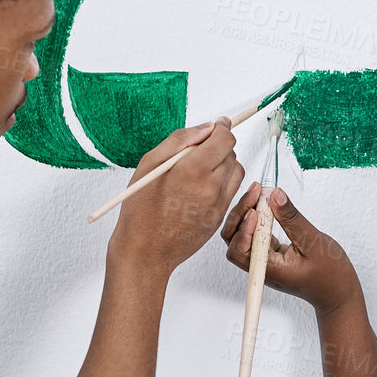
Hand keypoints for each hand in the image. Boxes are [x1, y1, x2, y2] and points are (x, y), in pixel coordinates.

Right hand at [110, 119, 244, 276]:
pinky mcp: (220, 217)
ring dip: (224, 163)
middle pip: (232, 154)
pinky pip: (231, 191)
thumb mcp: (150, 164)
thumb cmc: (141, 209)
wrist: (145, 251)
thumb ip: (180, 140)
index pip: (224, 139)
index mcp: (192, 170)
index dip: (222, 128)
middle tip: (199, 149)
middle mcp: (211, 187)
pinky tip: (200, 186)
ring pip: (236, 172)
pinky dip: (222, 182)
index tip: (216, 125)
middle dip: (219, 145)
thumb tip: (207, 127)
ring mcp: (219, 205)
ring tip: (200, 168)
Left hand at [221, 183, 361, 315]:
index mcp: (269, 270)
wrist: (337, 292)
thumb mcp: (313, 242)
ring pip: (242, 237)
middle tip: (255, 191)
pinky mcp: (270, 254)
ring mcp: (265, 261)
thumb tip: (275, 196)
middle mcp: (262, 267)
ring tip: (258, 194)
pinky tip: (265, 205)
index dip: (243, 228)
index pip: (240, 250)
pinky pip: (255, 235)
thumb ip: (291, 219)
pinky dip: (257, 219)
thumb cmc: (330, 275)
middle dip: (239, 214)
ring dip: (246, 215)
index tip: (254, 209)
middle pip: (234, 241)